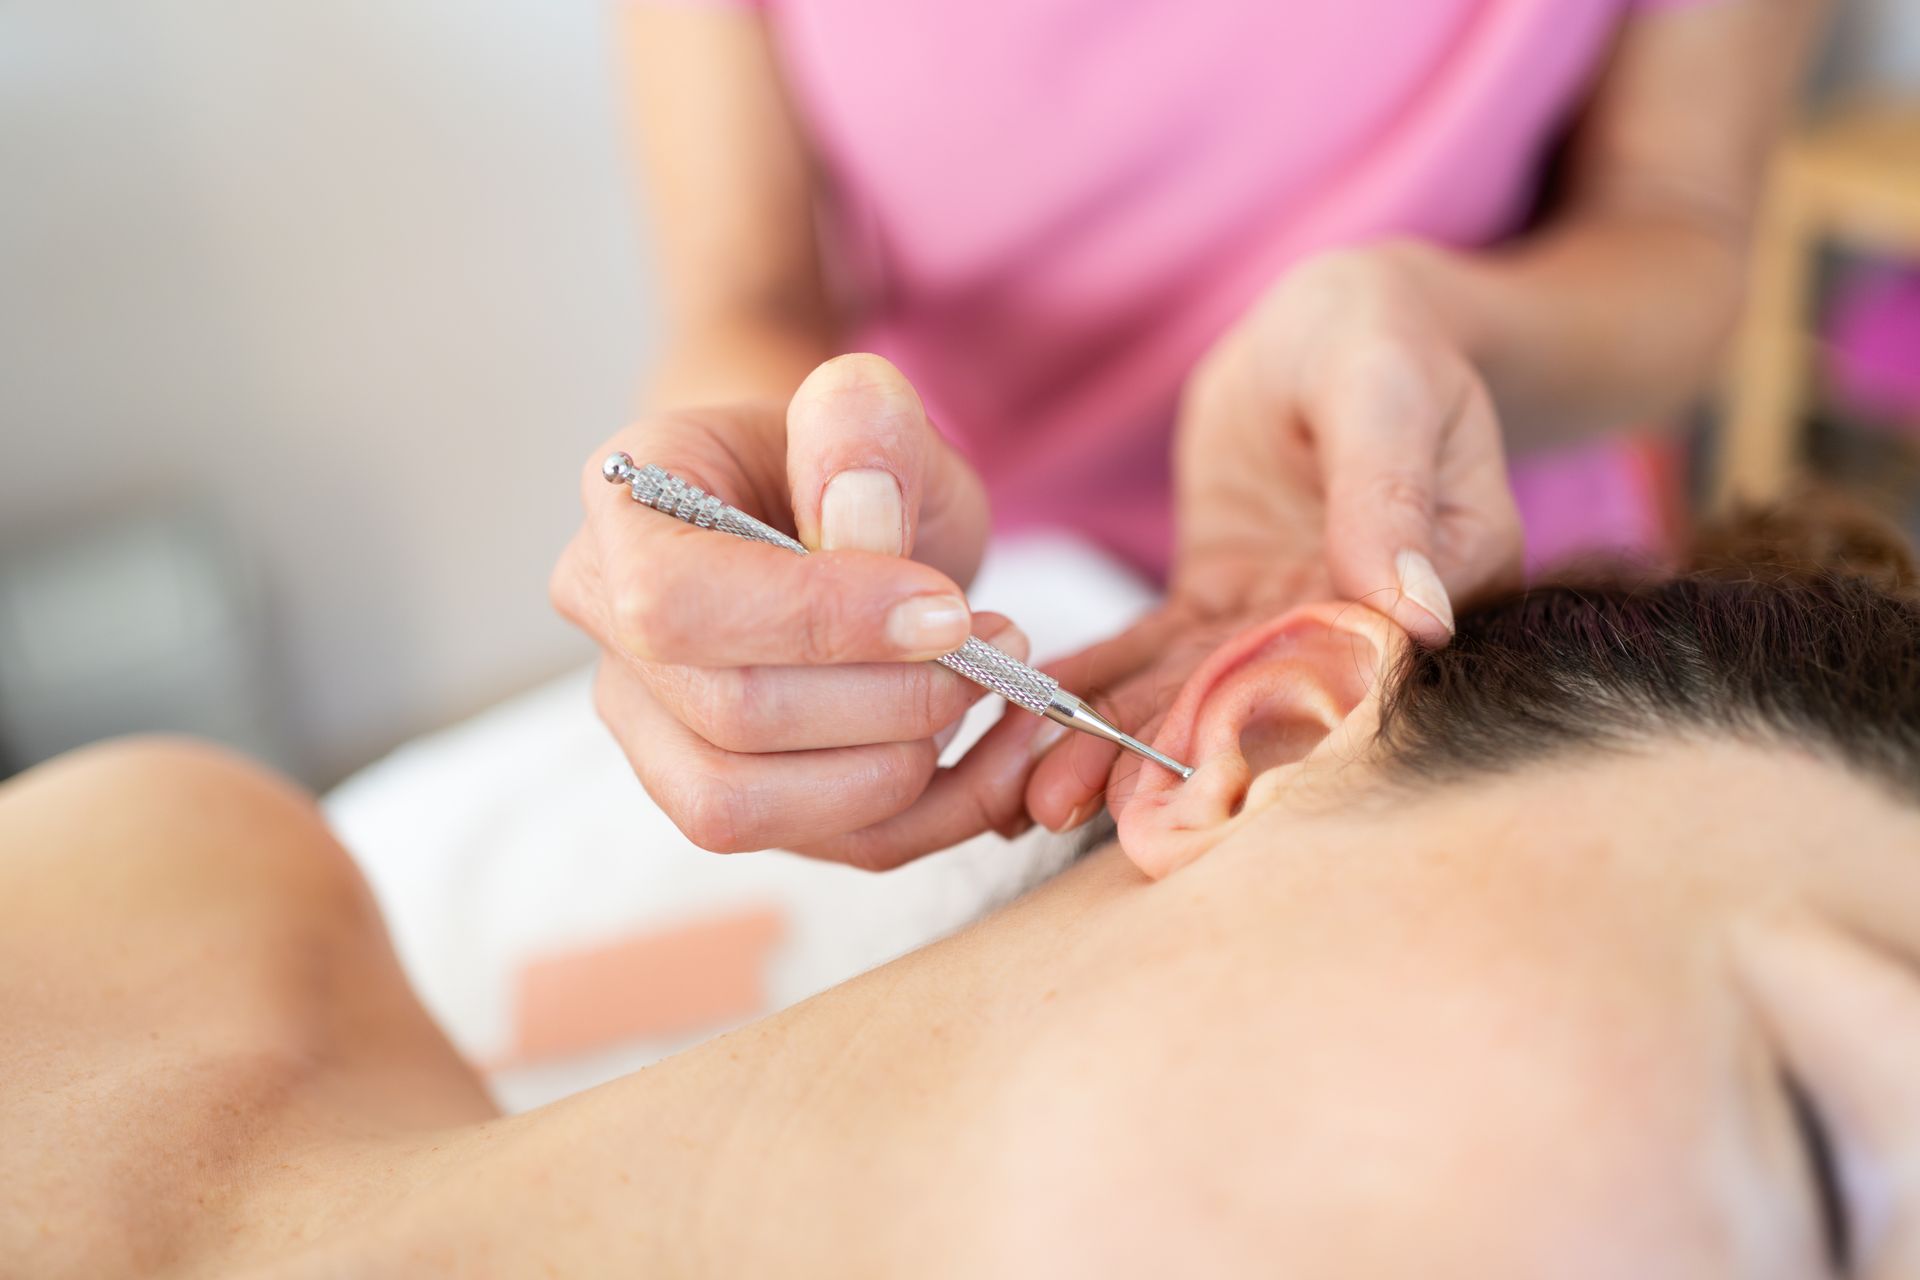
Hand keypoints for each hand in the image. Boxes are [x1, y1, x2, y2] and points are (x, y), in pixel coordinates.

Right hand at [552, 355, 1046, 868]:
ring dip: (906, 764)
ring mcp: (656, 731)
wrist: (841, 519)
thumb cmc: (846, 465)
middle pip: (731, 719)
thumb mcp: (872, 410)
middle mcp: (610, 632)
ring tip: (986, 687)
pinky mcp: (729, 799)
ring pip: (757, 810)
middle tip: (998, 644)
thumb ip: (863, 424)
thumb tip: (856, 504)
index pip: (672, 605)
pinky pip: (827, 847)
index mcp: (623, 511)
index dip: (819, 621)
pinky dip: (938, 813)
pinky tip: (996, 749)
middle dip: (893, 696)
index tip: (945, 608)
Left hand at [1025, 244, 1525, 829]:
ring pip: (1193, 693)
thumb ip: (1388, 498)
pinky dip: (1093, 680)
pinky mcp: (1224, 603)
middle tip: (1058, 806)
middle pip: (1257, 705)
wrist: (1335, 322)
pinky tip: (1023, 716)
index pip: (1351, 677)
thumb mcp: (1384, 399)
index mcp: (1438, 590)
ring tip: (1022, 791)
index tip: (1180, 790)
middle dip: (1154, 764)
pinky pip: (1154, 650)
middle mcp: (1361, 629)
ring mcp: (1284, 621)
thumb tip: (1417, 615)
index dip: (1265, 736)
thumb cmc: (1379, 342)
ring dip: (1107, 741)